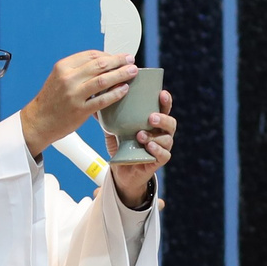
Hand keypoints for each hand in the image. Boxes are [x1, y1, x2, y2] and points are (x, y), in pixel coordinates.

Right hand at [18, 50, 138, 157]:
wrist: (39, 121)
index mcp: (63, 67)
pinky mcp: (80, 110)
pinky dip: (116, 93)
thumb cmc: (51, 100)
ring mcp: (74, 95)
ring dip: (121, 74)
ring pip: (103, 80)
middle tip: (130, 60)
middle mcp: (68, 79)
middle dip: (118, 61)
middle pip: (100, 65)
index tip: (118, 57)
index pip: (91, 55)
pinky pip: (103, 100)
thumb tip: (104, 64)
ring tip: (132, 72)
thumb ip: (77, 70)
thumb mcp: (59, 78)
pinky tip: (124, 89)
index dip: (108, 55)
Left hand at [109, 89, 173, 208]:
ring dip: (154, 136)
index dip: (166, 101)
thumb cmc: (122, 147)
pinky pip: (163, 155)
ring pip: (167, 139)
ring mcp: (162, 148)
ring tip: (140, 135)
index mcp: (154, 123)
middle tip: (150, 117)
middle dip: (163, 119)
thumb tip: (95, 102)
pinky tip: (149, 146)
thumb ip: (109, 118)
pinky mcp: (159, 161)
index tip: (162, 93)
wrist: (122, 171)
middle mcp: (161, 134)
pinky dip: (157, 150)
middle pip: (170, 123)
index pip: (164, 109)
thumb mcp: (114, 131)